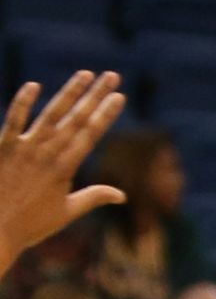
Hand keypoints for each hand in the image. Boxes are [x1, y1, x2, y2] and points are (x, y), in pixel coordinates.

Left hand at [0, 71, 125, 274]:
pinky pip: (13, 120)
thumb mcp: (67, 213)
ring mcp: (24, 149)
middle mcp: (47, 155)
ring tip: (85, 74)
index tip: (119, 96)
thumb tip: (122, 195)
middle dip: (96, 96)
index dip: (106, 114)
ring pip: (50, 114)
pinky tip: (34, 85)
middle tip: (112, 76)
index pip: (91, 135)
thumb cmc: (32, 224)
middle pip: (76, 119)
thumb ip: (93, 197)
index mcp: (65, 169)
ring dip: (69, 92)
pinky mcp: (3, 147)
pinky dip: (23, 103)